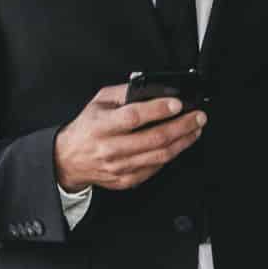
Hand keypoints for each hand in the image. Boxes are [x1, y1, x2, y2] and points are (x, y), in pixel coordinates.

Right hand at [53, 83, 206, 192]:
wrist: (69, 159)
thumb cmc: (87, 128)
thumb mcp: (98, 102)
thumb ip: (123, 93)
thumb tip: (151, 89)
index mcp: (102, 125)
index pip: (133, 117)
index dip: (158, 110)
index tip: (176, 103)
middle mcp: (111, 148)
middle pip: (154, 139)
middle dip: (182, 126)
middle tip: (198, 117)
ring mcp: (120, 167)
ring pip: (160, 156)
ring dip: (183, 141)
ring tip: (195, 129)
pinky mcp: (127, 180)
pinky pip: (155, 168)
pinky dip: (171, 155)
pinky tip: (179, 144)